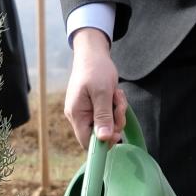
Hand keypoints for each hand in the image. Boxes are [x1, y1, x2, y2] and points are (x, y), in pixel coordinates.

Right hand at [65, 28, 126, 147]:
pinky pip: (106, 115)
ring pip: (105, 124)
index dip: (103, 142)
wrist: (93, 53)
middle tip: (118, 106)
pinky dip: (114, 107)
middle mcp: (78, 115)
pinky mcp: (92, 106)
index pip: (87, 142)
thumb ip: (103, 116)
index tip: (118, 133)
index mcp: (77, 114)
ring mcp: (85, 111)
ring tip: (116, 95)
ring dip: (116, 112)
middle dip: (113, 122)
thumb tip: (103, 139)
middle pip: (99, 133)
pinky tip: (114, 94)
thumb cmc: (96, 69)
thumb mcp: (102, 93)